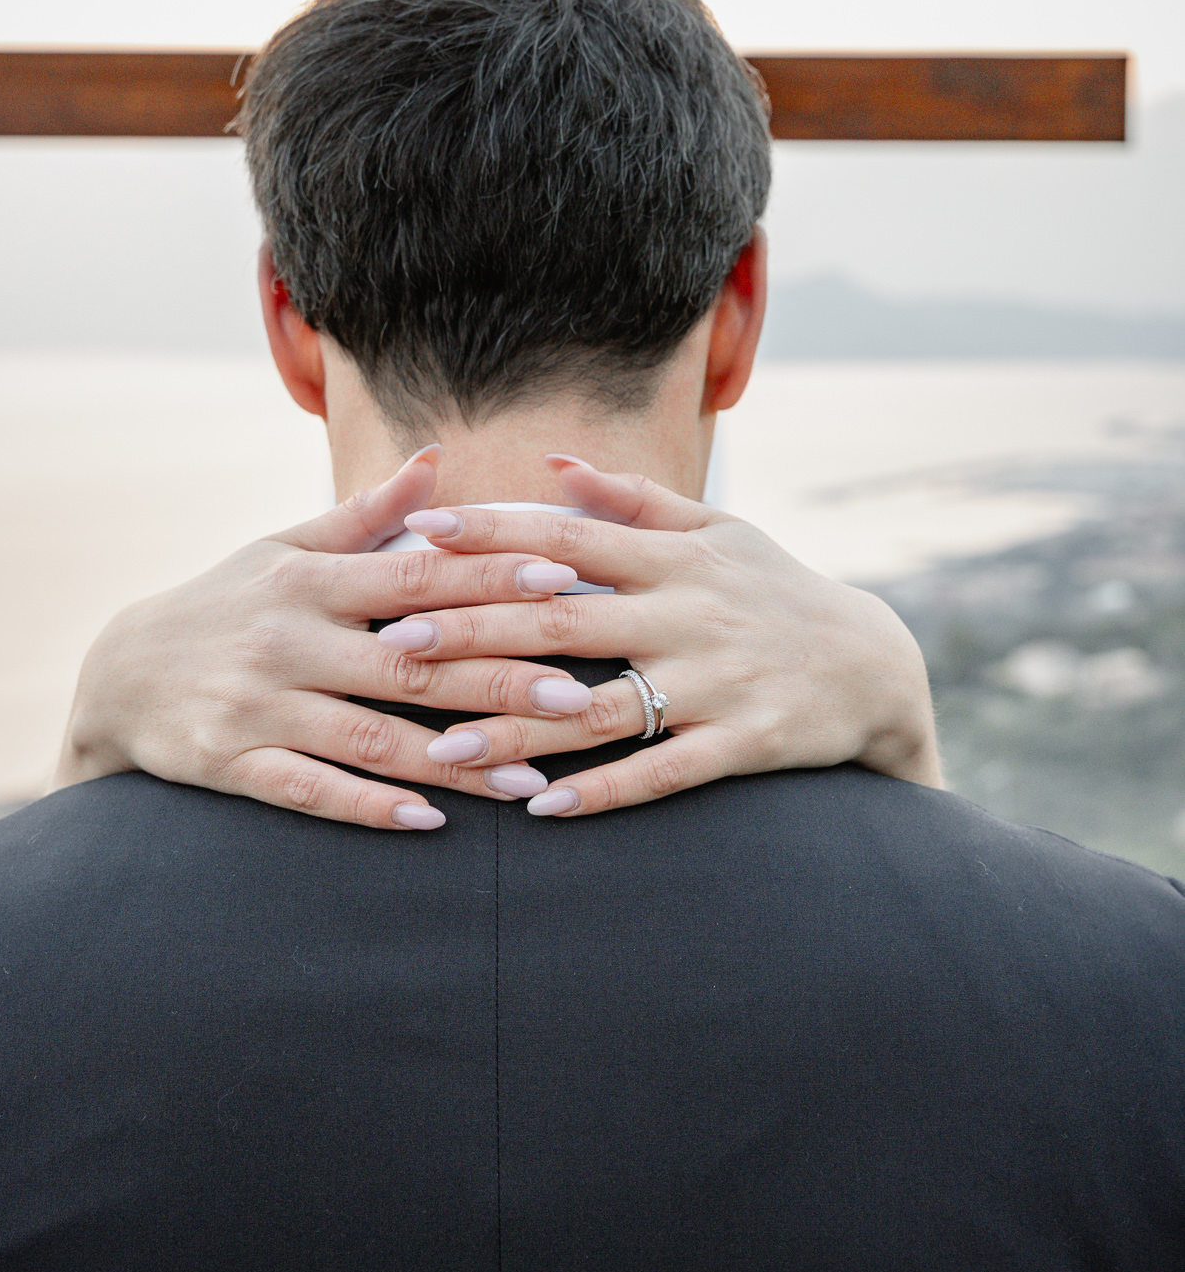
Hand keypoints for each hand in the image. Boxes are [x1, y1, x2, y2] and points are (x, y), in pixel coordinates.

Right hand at [55, 446, 603, 831]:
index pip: (415, 575)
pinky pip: (309, 791)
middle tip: (576, 697)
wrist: (117, 674)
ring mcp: (256, 705)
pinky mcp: (229, 763)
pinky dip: (369, 807)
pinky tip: (430, 820)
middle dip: (497, 680)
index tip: (561, 581)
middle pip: (409, 664)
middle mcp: (285, 639)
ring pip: (371, 738)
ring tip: (529, 777)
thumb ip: (366, 516)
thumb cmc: (226, 602)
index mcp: (308, 580)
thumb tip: (438, 461)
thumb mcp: (284, 549)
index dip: (490, 577)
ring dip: (454, 761)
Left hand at [384, 455, 940, 816]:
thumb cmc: (775, 590)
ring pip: (602, 708)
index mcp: (675, 556)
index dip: (492, 532)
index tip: (421, 533)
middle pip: (564, 619)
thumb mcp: (718, 531)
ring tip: (445, 750)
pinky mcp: (745, 742)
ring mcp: (717, 680)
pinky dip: (604, 791)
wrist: (874, 666)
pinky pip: (664, 772)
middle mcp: (689, 612)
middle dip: (475, 631)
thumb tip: (554, 461)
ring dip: (519, 731)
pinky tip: (542, 809)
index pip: (567, 536)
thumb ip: (633, 500)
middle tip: (397, 646)